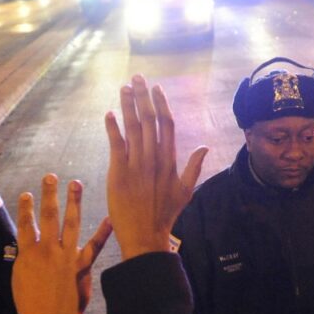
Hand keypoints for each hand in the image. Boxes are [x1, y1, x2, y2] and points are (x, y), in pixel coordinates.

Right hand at [11, 174, 111, 313]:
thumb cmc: (30, 304)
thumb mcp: (20, 279)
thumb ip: (25, 259)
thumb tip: (27, 246)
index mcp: (28, 254)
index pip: (25, 225)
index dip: (26, 208)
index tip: (28, 193)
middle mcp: (47, 250)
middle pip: (48, 217)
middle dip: (49, 195)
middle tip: (51, 176)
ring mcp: (66, 257)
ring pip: (70, 224)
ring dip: (73, 202)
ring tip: (75, 184)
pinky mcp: (82, 266)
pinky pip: (95, 246)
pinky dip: (103, 232)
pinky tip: (109, 218)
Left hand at [105, 75, 208, 259]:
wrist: (146, 236)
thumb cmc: (165, 215)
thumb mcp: (185, 191)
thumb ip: (194, 167)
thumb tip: (205, 147)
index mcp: (170, 160)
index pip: (167, 124)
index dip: (161, 103)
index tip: (156, 88)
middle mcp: (155, 158)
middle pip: (150, 119)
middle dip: (143, 96)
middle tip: (137, 77)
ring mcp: (137, 165)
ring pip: (133, 127)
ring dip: (128, 105)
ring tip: (124, 87)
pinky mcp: (119, 173)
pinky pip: (116, 144)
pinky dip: (112, 127)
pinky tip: (108, 113)